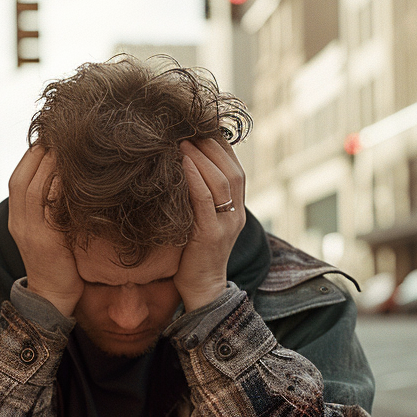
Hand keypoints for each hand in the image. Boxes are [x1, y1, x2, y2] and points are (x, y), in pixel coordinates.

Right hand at [8, 147, 83, 316]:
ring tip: (69, 145)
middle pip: (25, 176)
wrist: (52, 296)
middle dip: (43, 152)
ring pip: (33, 188)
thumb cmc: (57, 260)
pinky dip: (58, 189)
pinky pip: (49, 209)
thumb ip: (50, 205)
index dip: (36, 152)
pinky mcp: (45, 242)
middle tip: (65, 132)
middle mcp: (18, 219)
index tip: (56, 136)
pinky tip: (72, 175)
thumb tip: (67, 177)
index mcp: (17, 214)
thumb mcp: (47, 228)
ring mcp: (29, 230)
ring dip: (50, 165)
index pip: (21, 174)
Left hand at [175, 138, 245, 311]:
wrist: (202, 290)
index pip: (235, 168)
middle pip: (231, 169)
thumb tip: (181, 169)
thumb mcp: (201, 221)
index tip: (198, 126)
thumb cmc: (194, 255)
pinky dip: (194, 178)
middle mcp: (237, 214)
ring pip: (221, 181)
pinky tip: (181, 163)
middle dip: (210, 145)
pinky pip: (205, 200)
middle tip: (186, 127)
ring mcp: (227, 224)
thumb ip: (199, 198)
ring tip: (180, 140)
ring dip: (200, 157)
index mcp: (237, 209)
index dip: (220, 145)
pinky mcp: (211, 235)